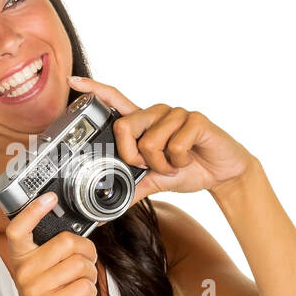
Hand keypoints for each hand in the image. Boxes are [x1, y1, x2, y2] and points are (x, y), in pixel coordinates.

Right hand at [2, 190, 99, 295]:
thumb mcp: (45, 273)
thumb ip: (54, 252)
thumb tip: (79, 232)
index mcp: (20, 259)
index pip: (17, 229)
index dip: (32, 211)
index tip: (50, 197)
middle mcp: (23, 272)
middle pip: (66, 242)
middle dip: (87, 251)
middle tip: (86, 264)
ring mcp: (34, 290)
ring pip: (80, 264)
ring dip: (91, 274)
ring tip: (82, 284)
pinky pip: (85, 286)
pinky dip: (91, 292)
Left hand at [67, 75, 255, 206]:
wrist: (222, 174)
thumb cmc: (187, 169)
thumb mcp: (152, 182)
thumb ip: (128, 189)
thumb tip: (102, 214)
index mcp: (144, 123)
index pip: (116, 100)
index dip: (95, 89)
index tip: (73, 82)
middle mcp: (157, 113)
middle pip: (124, 126)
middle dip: (132, 156)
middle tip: (149, 166)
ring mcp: (176, 114)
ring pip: (150, 142)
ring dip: (162, 165)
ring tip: (175, 164)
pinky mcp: (196, 120)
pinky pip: (175, 147)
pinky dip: (180, 163)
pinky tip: (190, 159)